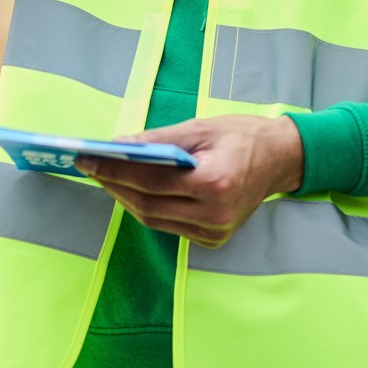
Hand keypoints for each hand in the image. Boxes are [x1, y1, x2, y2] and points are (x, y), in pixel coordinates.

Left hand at [77, 114, 303, 248]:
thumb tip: (117, 145)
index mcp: (214, 183)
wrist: (281, 159)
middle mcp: (214, 214)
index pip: (151, 180)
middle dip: (114, 184)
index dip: (114, 170)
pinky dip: (147, 207)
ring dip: (126, 198)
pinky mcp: (213, 239)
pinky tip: (132, 190)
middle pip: (148, 204)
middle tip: (89, 166)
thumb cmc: (241, 136)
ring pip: (154, 219)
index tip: (86, 158)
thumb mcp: (199, 128)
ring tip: (105, 176)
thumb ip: (157, 140)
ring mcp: (215, 232)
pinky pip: (169, 225)